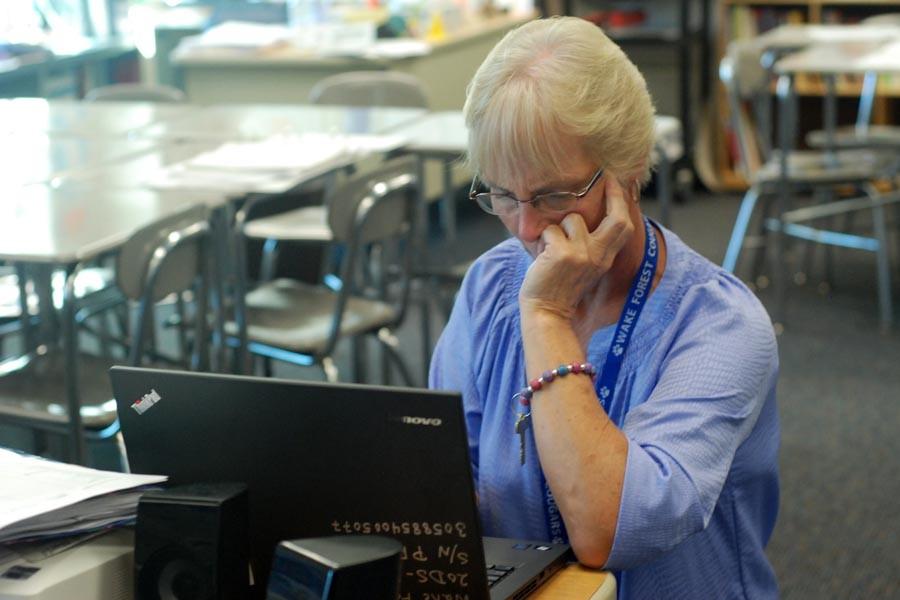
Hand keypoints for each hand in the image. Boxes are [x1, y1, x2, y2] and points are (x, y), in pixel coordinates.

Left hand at [519, 176, 634, 323]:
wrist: (547, 315)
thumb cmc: (558, 289)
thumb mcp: (582, 268)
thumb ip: (587, 246)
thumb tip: (579, 218)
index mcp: (605, 258)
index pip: (622, 225)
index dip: (621, 202)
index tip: (617, 182)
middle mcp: (599, 255)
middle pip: (617, 218)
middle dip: (612, 193)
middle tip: (605, 177)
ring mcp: (583, 254)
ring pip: (570, 220)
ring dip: (556, 230)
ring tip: (549, 250)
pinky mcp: (563, 254)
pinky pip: (549, 231)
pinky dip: (541, 241)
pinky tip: (541, 258)